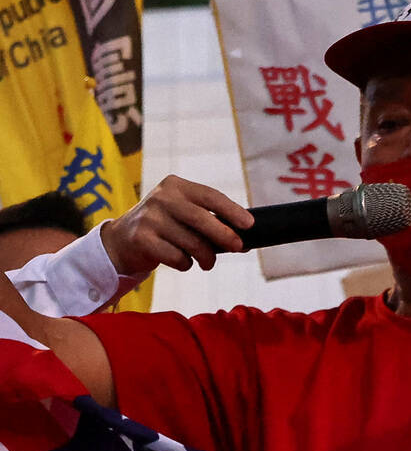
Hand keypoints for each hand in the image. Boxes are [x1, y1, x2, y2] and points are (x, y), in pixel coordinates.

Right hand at [100, 175, 254, 274]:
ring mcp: (150, 218)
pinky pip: (178, 258)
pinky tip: (181, 260)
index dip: (232, 210)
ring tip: (207, 261)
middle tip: (238, 247)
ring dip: (206, 257)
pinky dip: (186, 264)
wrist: (122, 240)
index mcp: (176, 186)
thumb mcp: (183, 213)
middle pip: (202, 219)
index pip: (210, 196)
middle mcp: (162, 198)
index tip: (249, 224)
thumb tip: (245, 238)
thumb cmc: (165, 227)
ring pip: (192, 243)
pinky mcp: (142, 239)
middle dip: (225, 236)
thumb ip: (209, 220)